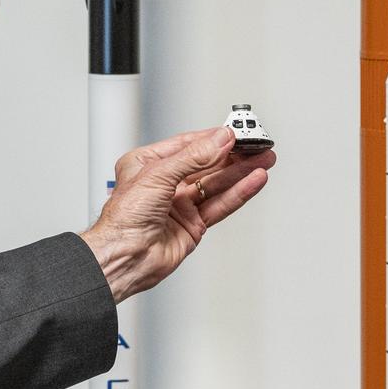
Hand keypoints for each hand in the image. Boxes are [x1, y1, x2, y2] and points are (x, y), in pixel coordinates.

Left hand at [81, 126, 275, 302]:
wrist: (124, 257)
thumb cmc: (123, 219)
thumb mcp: (158, 174)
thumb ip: (194, 157)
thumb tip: (219, 140)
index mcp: (148, 164)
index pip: (188, 144)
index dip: (214, 138)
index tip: (237, 131)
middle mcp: (165, 183)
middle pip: (207, 163)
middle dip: (234, 154)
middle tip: (257, 144)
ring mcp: (180, 205)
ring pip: (218, 183)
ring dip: (241, 171)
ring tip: (264, 159)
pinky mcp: (193, 225)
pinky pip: (220, 204)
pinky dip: (239, 192)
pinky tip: (254, 180)